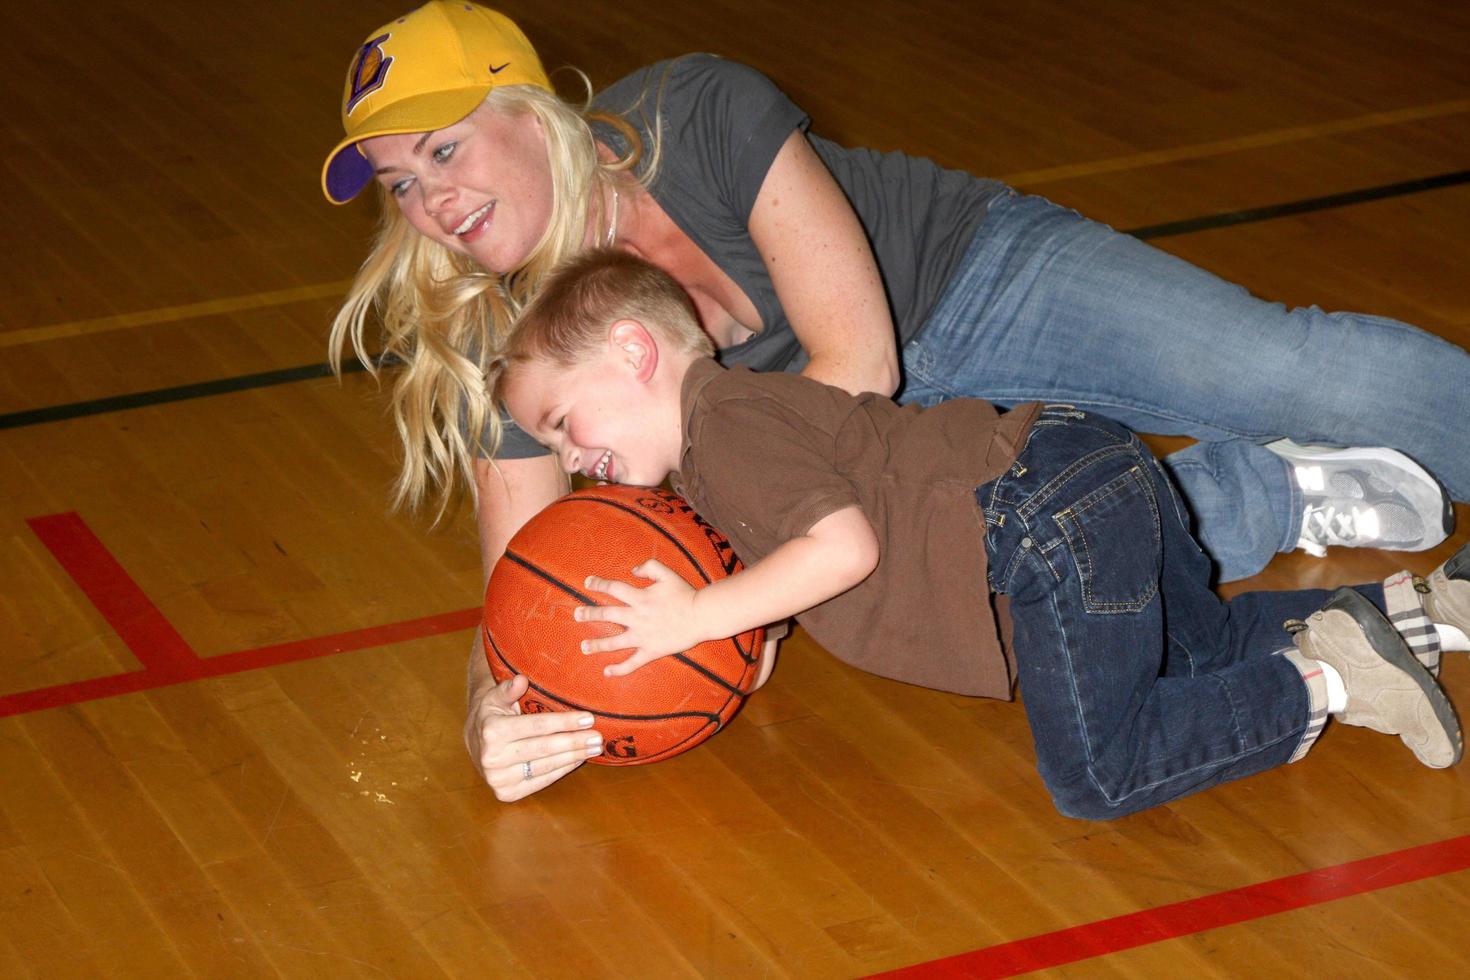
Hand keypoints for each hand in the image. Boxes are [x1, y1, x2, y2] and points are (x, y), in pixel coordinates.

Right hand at [464, 672, 604, 802]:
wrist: (475, 744)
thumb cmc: (491, 715)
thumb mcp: (495, 697)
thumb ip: (508, 689)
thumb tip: (521, 680)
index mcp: (491, 731)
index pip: (536, 726)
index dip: (564, 722)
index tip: (588, 718)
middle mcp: (492, 758)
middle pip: (544, 748)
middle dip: (574, 741)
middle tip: (597, 736)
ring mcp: (498, 779)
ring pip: (545, 766)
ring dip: (573, 757)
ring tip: (594, 748)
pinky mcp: (507, 793)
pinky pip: (541, 781)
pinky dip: (562, 770)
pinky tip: (578, 760)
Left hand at [578, 560, 706, 676]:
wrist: (702, 616)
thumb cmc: (686, 594)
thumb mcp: (668, 574)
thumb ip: (649, 566)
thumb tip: (632, 570)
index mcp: (640, 597)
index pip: (613, 589)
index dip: (598, 584)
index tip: (587, 583)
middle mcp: (637, 617)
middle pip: (607, 614)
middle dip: (589, 614)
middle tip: (576, 614)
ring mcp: (643, 636)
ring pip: (614, 642)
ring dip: (597, 644)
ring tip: (584, 647)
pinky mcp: (651, 651)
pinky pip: (632, 663)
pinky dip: (619, 669)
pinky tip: (606, 671)